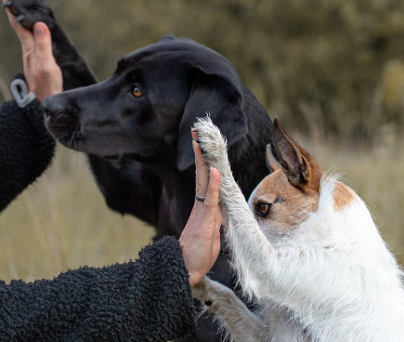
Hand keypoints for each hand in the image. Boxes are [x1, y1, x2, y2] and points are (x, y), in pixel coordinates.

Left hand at [0, 0, 62, 101]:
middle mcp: (28, 46)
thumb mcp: (46, 66)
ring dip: (18, 9)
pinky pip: (28, 32)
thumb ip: (43, 45)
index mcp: (29, 46)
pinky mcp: (36, 56)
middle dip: (13, 1)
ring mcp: (31, 51)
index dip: (13, 3)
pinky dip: (26, 20)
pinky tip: (28, 20)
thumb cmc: (47, 87)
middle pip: (17, 19)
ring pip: (22, 25)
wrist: (44, 105)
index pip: (18, 20)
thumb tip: (40, 23)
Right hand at [179, 130, 222, 285]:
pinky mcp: (205, 221)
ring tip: (202, 142)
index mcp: (204, 207)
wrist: (185, 271)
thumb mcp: (211, 233)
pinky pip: (211, 200)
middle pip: (202, 173)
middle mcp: (201, 205)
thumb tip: (218, 210)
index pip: (205, 178)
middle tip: (197, 132)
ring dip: (205, 161)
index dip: (204, 161)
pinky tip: (217, 171)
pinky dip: (215, 184)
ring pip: (205, 181)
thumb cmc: (197, 256)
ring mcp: (202, 211)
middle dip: (201, 153)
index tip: (202, 143)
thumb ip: (214, 219)